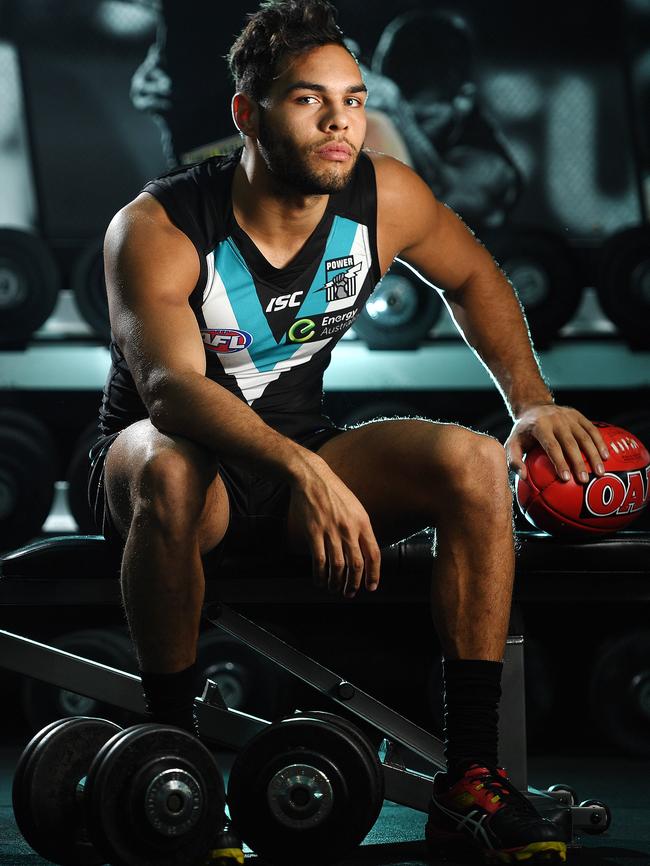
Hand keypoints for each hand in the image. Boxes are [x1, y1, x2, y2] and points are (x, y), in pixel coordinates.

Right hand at [288, 454, 380, 597]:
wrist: (312, 477)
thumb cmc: (334, 492)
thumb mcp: (355, 507)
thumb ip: (360, 528)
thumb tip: (364, 550)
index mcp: (363, 522)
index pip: (374, 554)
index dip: (374, 574)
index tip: (371, 586)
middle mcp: (349, 528)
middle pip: (357, 564)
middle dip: (354, 583)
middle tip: (350, 593)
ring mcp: (331, 531)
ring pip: (338, 566)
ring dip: (337, 582)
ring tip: (334, 589)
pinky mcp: (314, 532)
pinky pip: (319, 560)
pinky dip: (320, 575)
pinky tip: (320, 581)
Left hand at [505, 404, 610, 483]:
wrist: (534, 406)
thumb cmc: (523, 432)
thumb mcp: (512, 443)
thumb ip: (514, 460)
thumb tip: (523, 477)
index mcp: (540, 427)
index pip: (552, 446)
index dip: (560, 462)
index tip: (566, 478)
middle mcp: (556, 420)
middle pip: (570, 443)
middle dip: (578, 462)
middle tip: (584, 480)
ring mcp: (568, 417)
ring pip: (584, 437)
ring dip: (594, 454)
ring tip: (599, 473)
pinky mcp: (578, 416)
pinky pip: (592, 430)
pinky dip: (600, 443)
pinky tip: (606, 457)